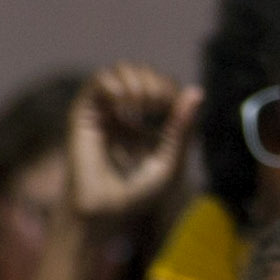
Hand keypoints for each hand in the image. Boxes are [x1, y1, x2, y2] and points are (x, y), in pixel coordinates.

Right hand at [63, 65, 198, 225]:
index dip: (172, 90)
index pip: (163, 86)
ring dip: (138, 79)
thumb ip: (182, 128)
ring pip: (121, 69)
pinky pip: (99, 80)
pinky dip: (117, 83)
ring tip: (142, 103)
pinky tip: (125, 102)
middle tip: (156, 106)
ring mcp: (103, 110)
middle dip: (157, 83)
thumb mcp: (170, 160)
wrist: (104, 210)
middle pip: (143, 72)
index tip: (171, 112)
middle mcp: (123, 112)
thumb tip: (196, 90)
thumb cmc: (138, 193)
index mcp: (146, 122)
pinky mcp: (83, 112)